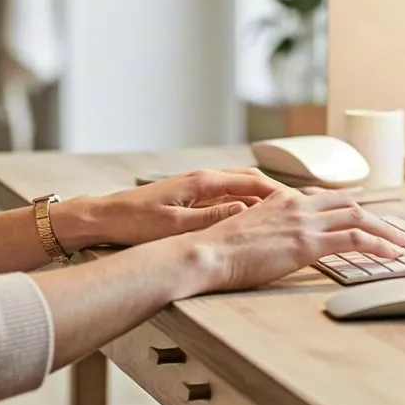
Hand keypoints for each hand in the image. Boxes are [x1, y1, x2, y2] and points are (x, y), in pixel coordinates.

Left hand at [87, 167, 285, 246]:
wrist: (106, 217)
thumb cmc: (135, 221)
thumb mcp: (175, 225)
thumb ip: (211, 218)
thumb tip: (245, 212)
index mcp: (203, 182)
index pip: (251, 182)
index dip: (277, 193)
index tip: (298, 203)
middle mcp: (203, 179)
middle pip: (250, 181)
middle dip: (276, 193)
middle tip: (299, 208)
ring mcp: (197, 187)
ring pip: (240, 188)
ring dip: (262, 198)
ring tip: (284, 213)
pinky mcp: (191, 198)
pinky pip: (227, 197)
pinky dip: (245, 204)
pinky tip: (252, 219)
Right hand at [182, 187, 404, 293]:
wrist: (207, 253)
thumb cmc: (218, 248)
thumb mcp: (246, 228)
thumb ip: (267, 227)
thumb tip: (276, 239)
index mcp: (279, 199)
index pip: (322, 197)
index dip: (346, 208)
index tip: (360, 218)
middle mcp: (295, 204)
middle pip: (345, 202)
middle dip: (372, 217)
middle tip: (390, 231)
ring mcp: (303, 221)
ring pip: (356, 217)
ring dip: (383, 230)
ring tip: (400, 244)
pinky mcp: (307, 242)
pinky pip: (353, 239)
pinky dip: (377, 245)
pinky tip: (389, 255)